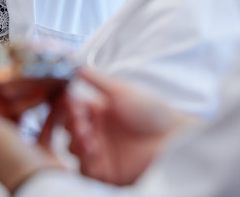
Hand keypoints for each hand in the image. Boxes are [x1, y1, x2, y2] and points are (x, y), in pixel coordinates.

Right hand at [65, 68, 191, 184]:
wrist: (171, 139)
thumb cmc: (152, 112)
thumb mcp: (121, 90)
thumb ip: (96, 79)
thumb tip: (74, 67)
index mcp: (99, 110)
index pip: (72, 108)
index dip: (68, 106)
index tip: (70, 102)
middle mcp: (97, 130)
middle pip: (68, 129)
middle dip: (72, 124)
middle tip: (82, 122)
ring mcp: (100, 151)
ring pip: (73, 149)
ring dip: (77, 142)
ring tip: (91, 139)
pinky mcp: (105, 172)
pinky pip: (84, 170)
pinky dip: (84, 161)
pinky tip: (95, 152)